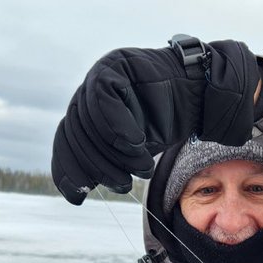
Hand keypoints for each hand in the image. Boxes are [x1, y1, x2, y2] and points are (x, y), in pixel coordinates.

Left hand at [51, 37, 258, 204]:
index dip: (69, 171)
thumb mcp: (130, 150)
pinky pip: (104, 97)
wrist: (196, 95)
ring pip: (89, 120)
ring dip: (116, 151)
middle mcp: (86, 94)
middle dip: (98, 167)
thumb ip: (104, 160)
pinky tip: (136, 143)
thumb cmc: (163, 123)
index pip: (65, 143)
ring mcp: (98, 77)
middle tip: (123, 184)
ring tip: (142, 167)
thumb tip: (76, 189)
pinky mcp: (114, 66)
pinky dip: (118, 126)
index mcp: (84, 115)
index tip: (79, 196)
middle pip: (76, 134)